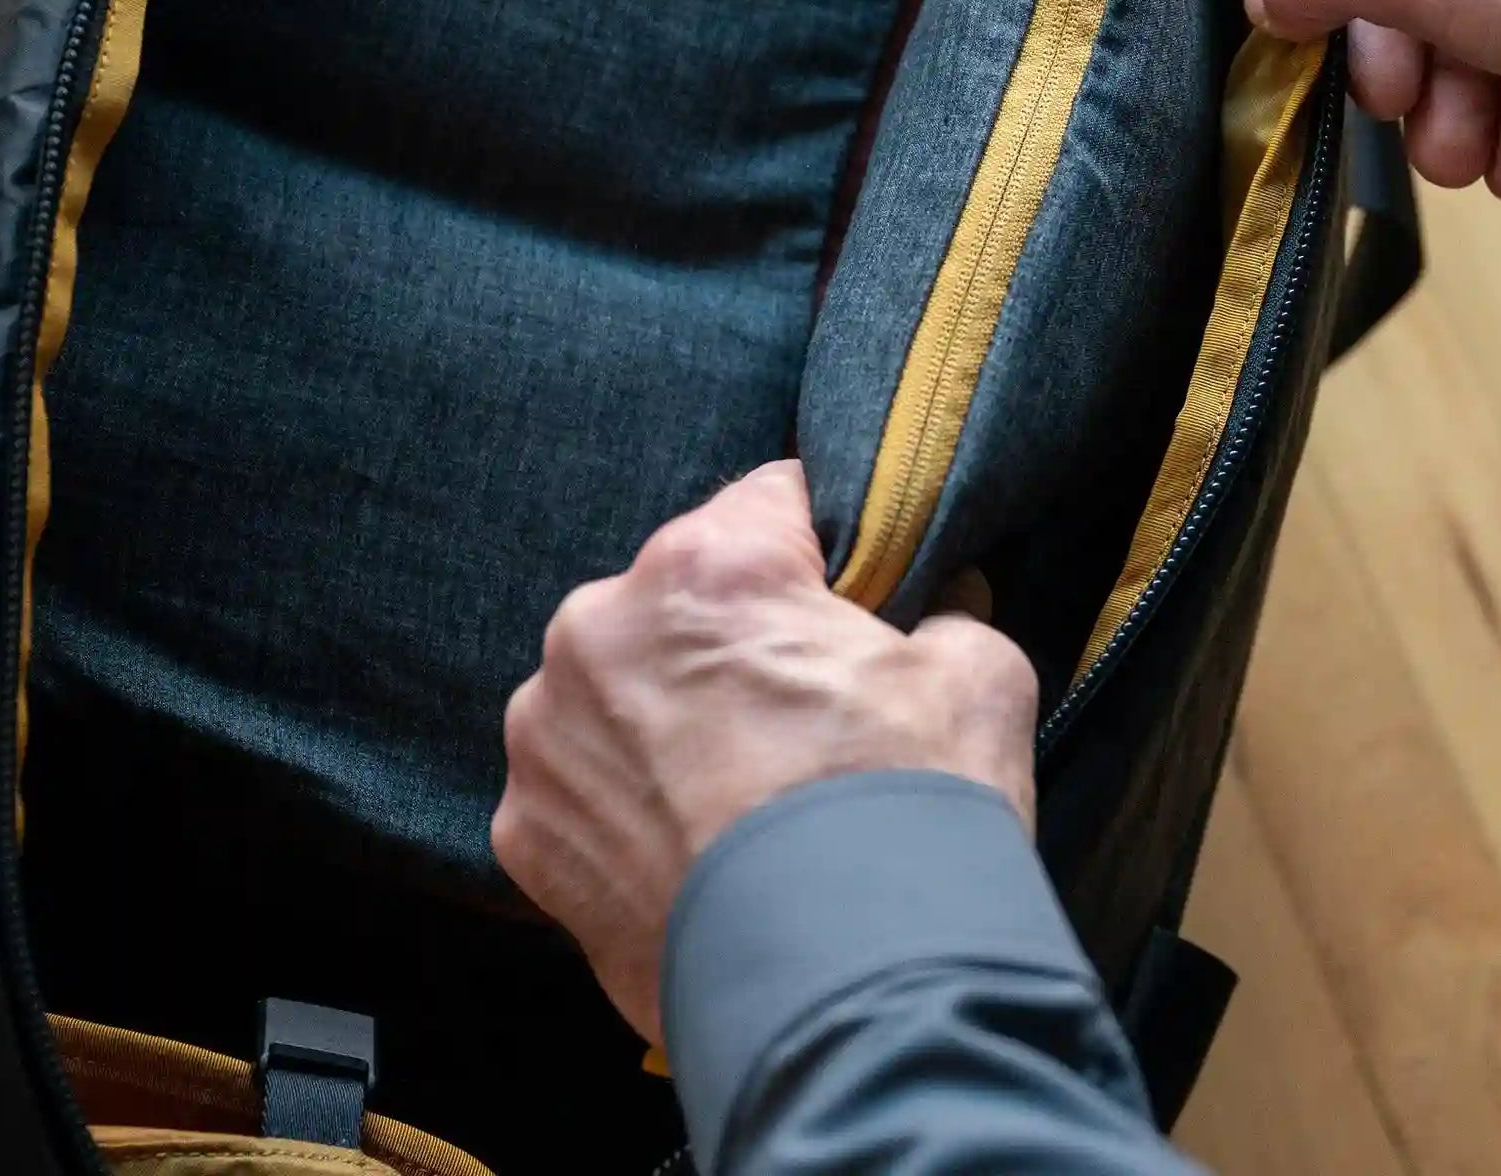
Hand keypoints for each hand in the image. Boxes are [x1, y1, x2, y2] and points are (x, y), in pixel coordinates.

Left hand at [491, 460, 1037, 1041]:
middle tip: (804, 708)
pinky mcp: (524, 834)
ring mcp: (548, 735)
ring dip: (669, 716)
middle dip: (735, 636)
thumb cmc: (908, 816)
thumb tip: (936, 605)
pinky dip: (631, 802)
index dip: (821, 545)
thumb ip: (946, 608)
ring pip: (620, 687)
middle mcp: (600, 629)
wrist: (843, 1001)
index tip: (848, 591)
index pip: (768, 499)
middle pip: (681, 596)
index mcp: (707, 566)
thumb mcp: (976, 673)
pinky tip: (698, 846)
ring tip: (745, 790)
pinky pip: (584, 782)